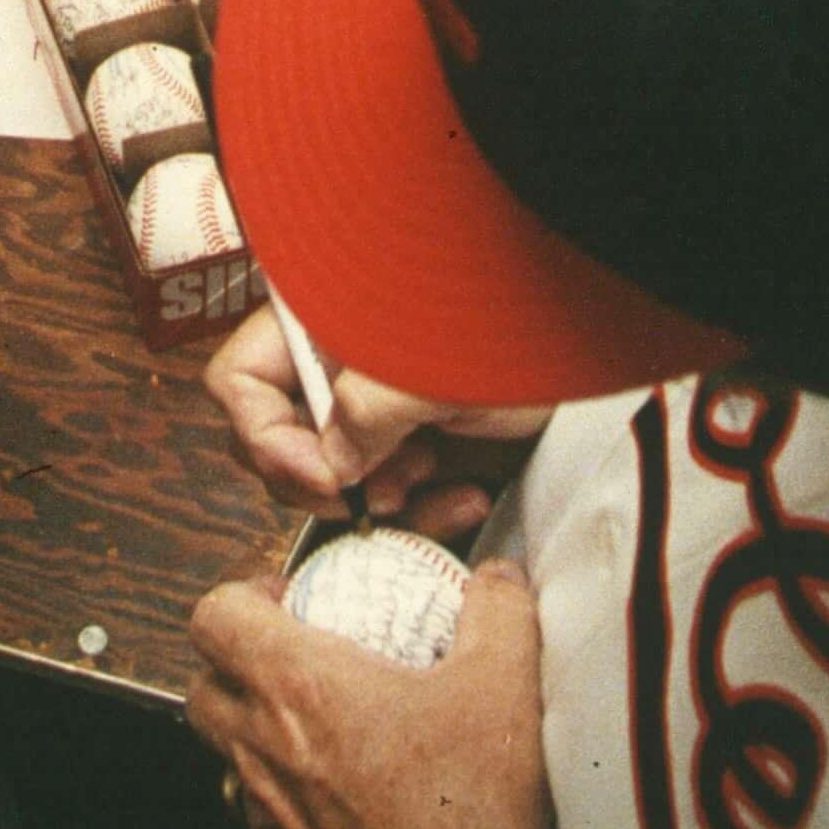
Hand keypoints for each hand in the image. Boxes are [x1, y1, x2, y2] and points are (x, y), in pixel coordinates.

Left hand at [186, 563, 559, 828]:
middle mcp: (263, 747)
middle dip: (233, 662)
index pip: (213, 616)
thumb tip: (498, 579)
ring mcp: (266, 815)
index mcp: (298, 685)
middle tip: (295, 656)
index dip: (239, 594)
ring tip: (320, 727)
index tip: (287, 597)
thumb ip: (498, 610)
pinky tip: (342, 795)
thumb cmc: (470, 808)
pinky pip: (260, 816)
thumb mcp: (504, 684)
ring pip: (225, 756)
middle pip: (201, 687)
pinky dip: (283, 796)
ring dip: (255, 732)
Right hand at [202, 309, 541, 536]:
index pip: (239, 381)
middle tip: (373, 489)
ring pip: (334, 478)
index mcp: (318, 321)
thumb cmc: (515, 321)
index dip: (267, 437)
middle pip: (276, 440)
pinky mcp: (415, 441)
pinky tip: (465, 496)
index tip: (326, 473)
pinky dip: (424, 507)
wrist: (589, 338)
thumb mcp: (430, 368)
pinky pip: (390, 493)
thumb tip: (334, 467)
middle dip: (324, 479)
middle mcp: (335, 363)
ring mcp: (374, 405)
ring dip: (379, 497)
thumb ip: (364, 416)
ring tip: (427, 479)